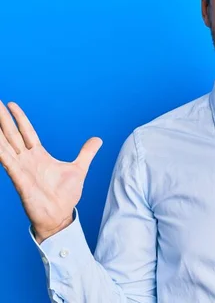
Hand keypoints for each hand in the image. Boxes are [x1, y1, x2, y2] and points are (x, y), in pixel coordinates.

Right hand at [0, 101, 101, 242]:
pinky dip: (1, 152)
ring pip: (6, 145)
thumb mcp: (79, 168)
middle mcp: (27, 159)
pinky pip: (7, 162)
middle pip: (13, 134)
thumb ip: (86, 153)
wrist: (59, 217)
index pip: (27, 132)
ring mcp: (22, 169)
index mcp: (39, 155)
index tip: (12, 103)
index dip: (20, 118)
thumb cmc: (65, 195)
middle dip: (3, 119)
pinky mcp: (19, 180)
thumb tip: (98, 139)